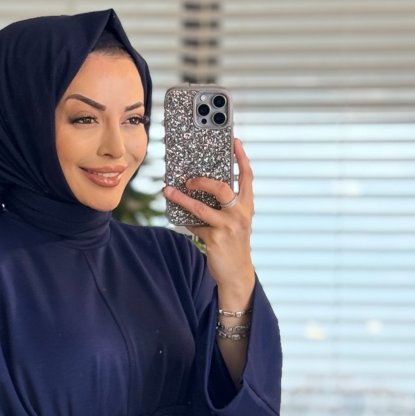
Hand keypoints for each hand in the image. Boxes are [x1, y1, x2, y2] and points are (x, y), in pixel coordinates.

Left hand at [163, 134, 255, 304]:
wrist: (237, 274)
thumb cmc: (233, 244)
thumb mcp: (236, 222)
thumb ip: (226, 206)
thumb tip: (200, 187)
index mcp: (246, 207)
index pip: (247, 177)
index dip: (241, 158)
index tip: (235, 141)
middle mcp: (240, 215)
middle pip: (223, 189)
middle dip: (204, 180)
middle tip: (189, 178)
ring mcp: (228, 227)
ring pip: (200, 207)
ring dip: (181, 199)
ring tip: (168, 191)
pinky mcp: (215, 240)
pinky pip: (194, 225)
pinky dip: (185, 220)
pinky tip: (178, 216)